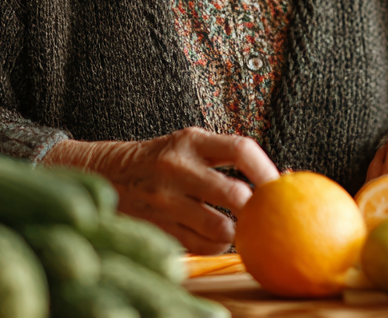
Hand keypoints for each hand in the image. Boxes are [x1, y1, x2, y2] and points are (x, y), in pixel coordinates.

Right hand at [45, 127, 278, 253]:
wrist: (105, 173)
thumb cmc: (161, 161)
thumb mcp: (188, 145)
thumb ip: (225, 158)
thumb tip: (281, 180)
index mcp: (191, 140)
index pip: (241, 149)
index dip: (267, 170)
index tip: (282, 184)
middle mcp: (177, 167)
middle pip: (236, 194)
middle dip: (257, 209)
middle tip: (266, 214)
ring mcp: (164, 199)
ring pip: (221, 228)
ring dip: (237, 233)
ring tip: (239, 228)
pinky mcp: (156, 226)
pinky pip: (200, 245)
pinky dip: (216, 246)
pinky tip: (217, 238)